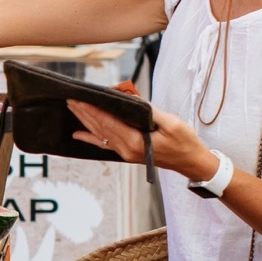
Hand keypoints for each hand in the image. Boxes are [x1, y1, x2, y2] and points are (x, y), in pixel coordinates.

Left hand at [68, 101, 215, 178]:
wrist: (190, 161)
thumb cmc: (184, 141)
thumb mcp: (171, 123)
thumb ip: (150, 112)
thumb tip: (133, 100)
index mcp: (135, 141)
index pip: (108, 122)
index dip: (93, 110)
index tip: (81, 99)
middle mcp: (126, 149)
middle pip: (100, 128)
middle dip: (84, 113)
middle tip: (71, 99)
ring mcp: (125, 152)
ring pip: (100, 134)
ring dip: (85, 121)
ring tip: (73, 109)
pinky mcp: (127, 152)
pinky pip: (104, 144)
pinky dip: (90, 138)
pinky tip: (78, 134)